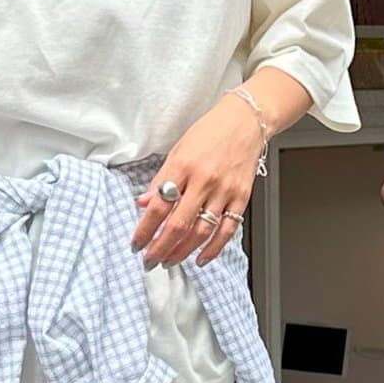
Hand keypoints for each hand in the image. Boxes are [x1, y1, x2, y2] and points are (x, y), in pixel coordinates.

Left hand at [130, 94, 260, 268]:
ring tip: (170, 261)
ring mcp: (224, 191)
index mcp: (182, 166)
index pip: (158, 207)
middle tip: (150, 261)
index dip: (145, 230)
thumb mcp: (177, 151)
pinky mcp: (241, 197)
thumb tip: (143, 204)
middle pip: (178, 225)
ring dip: (182, 252)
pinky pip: (226, 230)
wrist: (246, 121)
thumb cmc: (210, 133)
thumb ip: (160, 180)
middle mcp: (203, 180)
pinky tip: (200, 258)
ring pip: (201, 232)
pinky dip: (213, 249)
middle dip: (160, 248)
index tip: (137, 244)